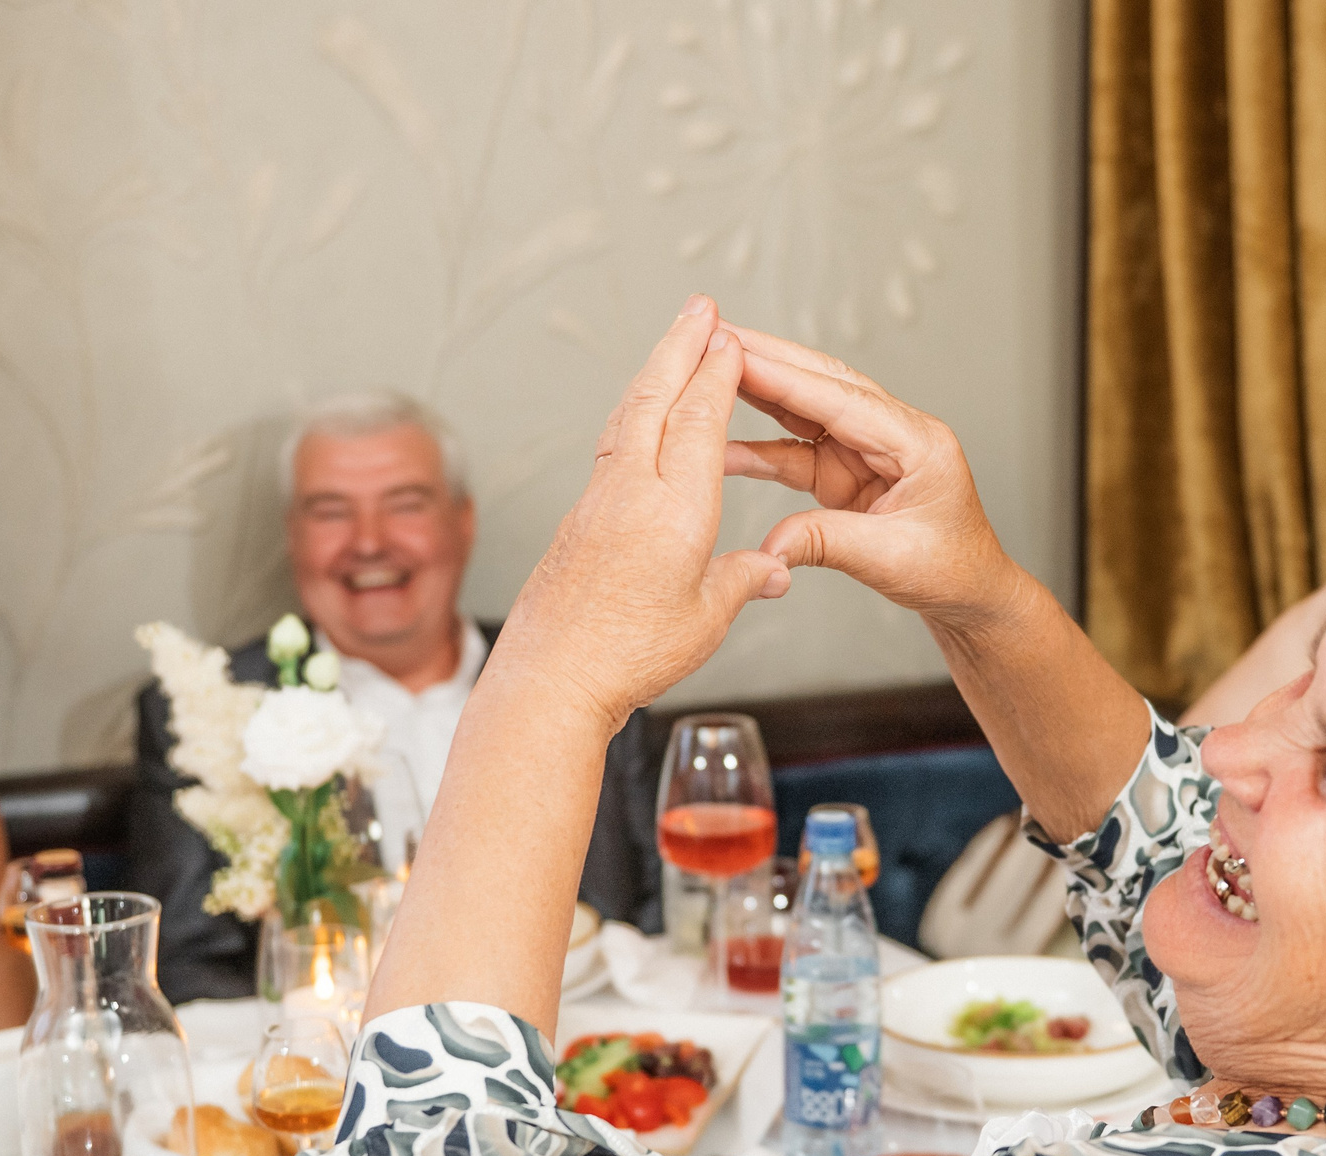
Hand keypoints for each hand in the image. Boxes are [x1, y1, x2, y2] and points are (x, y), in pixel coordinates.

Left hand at [493, 297, 788, 723]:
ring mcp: (599, 499)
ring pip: (627, 416)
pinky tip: (635, 414)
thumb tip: (772, 568)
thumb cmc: (628, 656)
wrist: (552, 679)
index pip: (701, 420)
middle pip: (656, 397)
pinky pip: (610, 445)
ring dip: (653, 372)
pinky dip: (630, 413)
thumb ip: (742, 580)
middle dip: (681, 346)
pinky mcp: (579, 518)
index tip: (730, 337)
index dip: (718, 374)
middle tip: (699, 305)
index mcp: (676, 509)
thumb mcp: (706, 619)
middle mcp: (632, 490)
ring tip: (672, 343)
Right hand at [720, 322, 1015, 627]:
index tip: (738, 354)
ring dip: (757, 389)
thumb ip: (827, 544)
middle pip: (820, 384)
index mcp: (917, 441)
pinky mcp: (844, 472)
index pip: (842, 400)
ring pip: (804, 409)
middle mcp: (891, 434)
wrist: (969, 594)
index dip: (786, 377)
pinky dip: (757, 447)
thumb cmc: (952, 571)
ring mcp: (865, 450)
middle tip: (713, 332)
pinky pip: (794, 451)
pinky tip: (721, 443)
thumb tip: (769, 546)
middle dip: (766, 358)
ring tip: (707, 368)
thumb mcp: (893, 560)